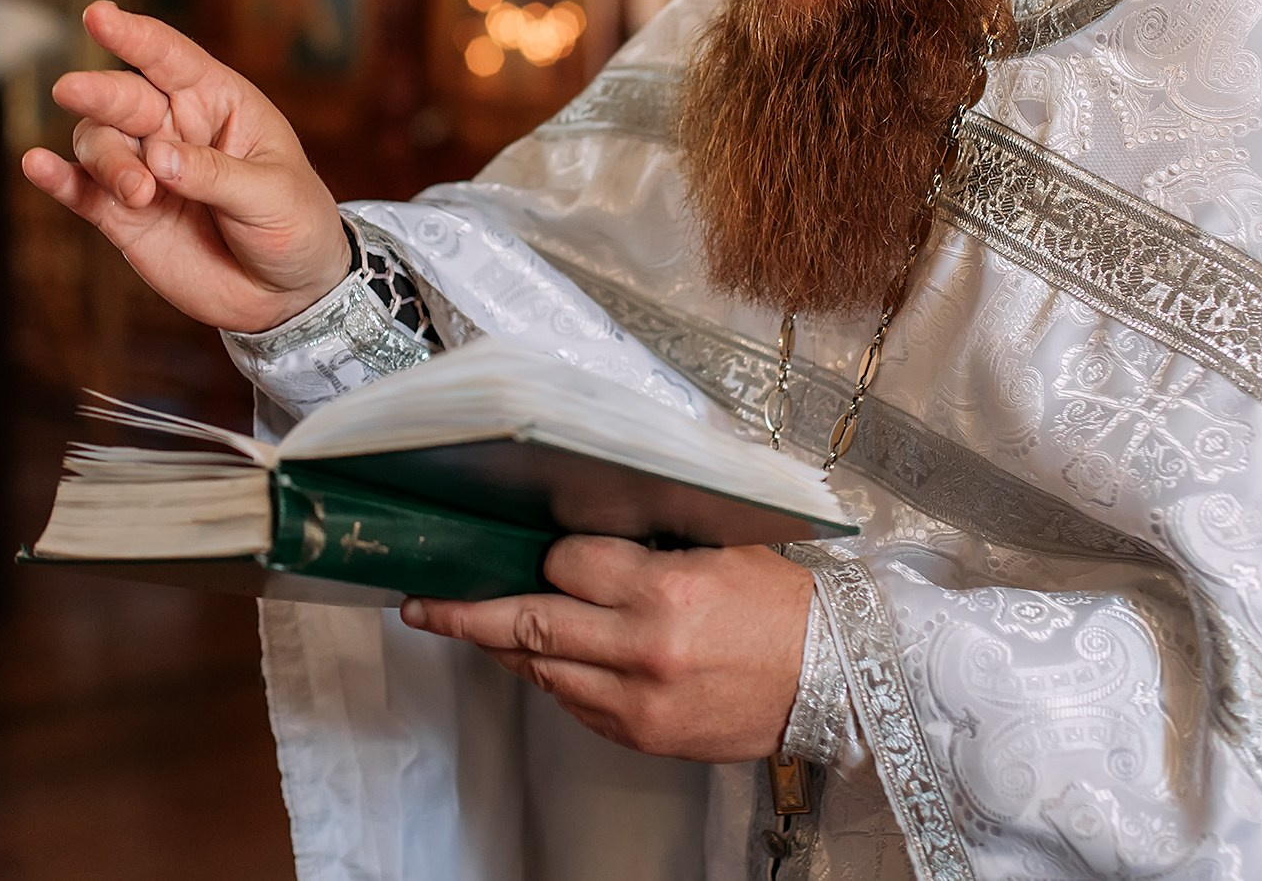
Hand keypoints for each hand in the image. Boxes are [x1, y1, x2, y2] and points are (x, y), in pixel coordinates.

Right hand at [20, 1, 347, 332]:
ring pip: (99, 144)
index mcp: (217, 102)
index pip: (170, 58)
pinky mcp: (124, 216)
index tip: (98, 15)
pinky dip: (57, 180)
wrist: (286, 290)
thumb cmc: (293, 224)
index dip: (134, 34)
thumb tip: (157, 157)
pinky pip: (83, 192)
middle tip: (71, 90)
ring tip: (136, 193)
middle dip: (97, 91)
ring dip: (106, 161)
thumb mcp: (271, 194)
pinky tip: (36, 166)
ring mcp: (144, 171)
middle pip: (122, 97)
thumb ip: (214, 174)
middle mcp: (173, 128)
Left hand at [401, 538, 812, 761]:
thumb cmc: (783, 605)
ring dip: (503, 648)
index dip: (547, 553)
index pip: (565, 563)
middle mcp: (644, 649)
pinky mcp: (644, 737)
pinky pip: (575, 704)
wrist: (837, 678)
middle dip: (466, 613)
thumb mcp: (720, 546)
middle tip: (424, 604)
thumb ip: (648, 539)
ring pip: (542, 671)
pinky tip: (546, 660)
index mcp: (665, 590)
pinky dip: (554, 678)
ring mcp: (639, 702)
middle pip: (528, 625)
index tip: (539, 547)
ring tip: (470, 628)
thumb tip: (578, 525)